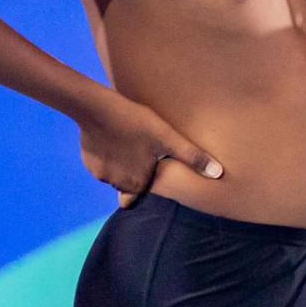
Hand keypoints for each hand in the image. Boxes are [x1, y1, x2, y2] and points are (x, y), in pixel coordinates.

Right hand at [77, 94, 221, 207]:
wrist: (98, 109)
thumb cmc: (137, 123)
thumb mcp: (169, 138)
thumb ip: (192, 158)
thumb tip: (218, 174)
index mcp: (135, 183)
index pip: (138, 197)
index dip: (145, 188)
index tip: (149, 178)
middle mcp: (114, 184)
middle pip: (127, 184)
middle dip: (134, 173)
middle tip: (141, 153)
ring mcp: (98, 174)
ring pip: (114, 174)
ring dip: (121, 163)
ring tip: (130, 142)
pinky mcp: (87, 161)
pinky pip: (100, 163)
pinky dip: (107, 154)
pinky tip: (114, 138)